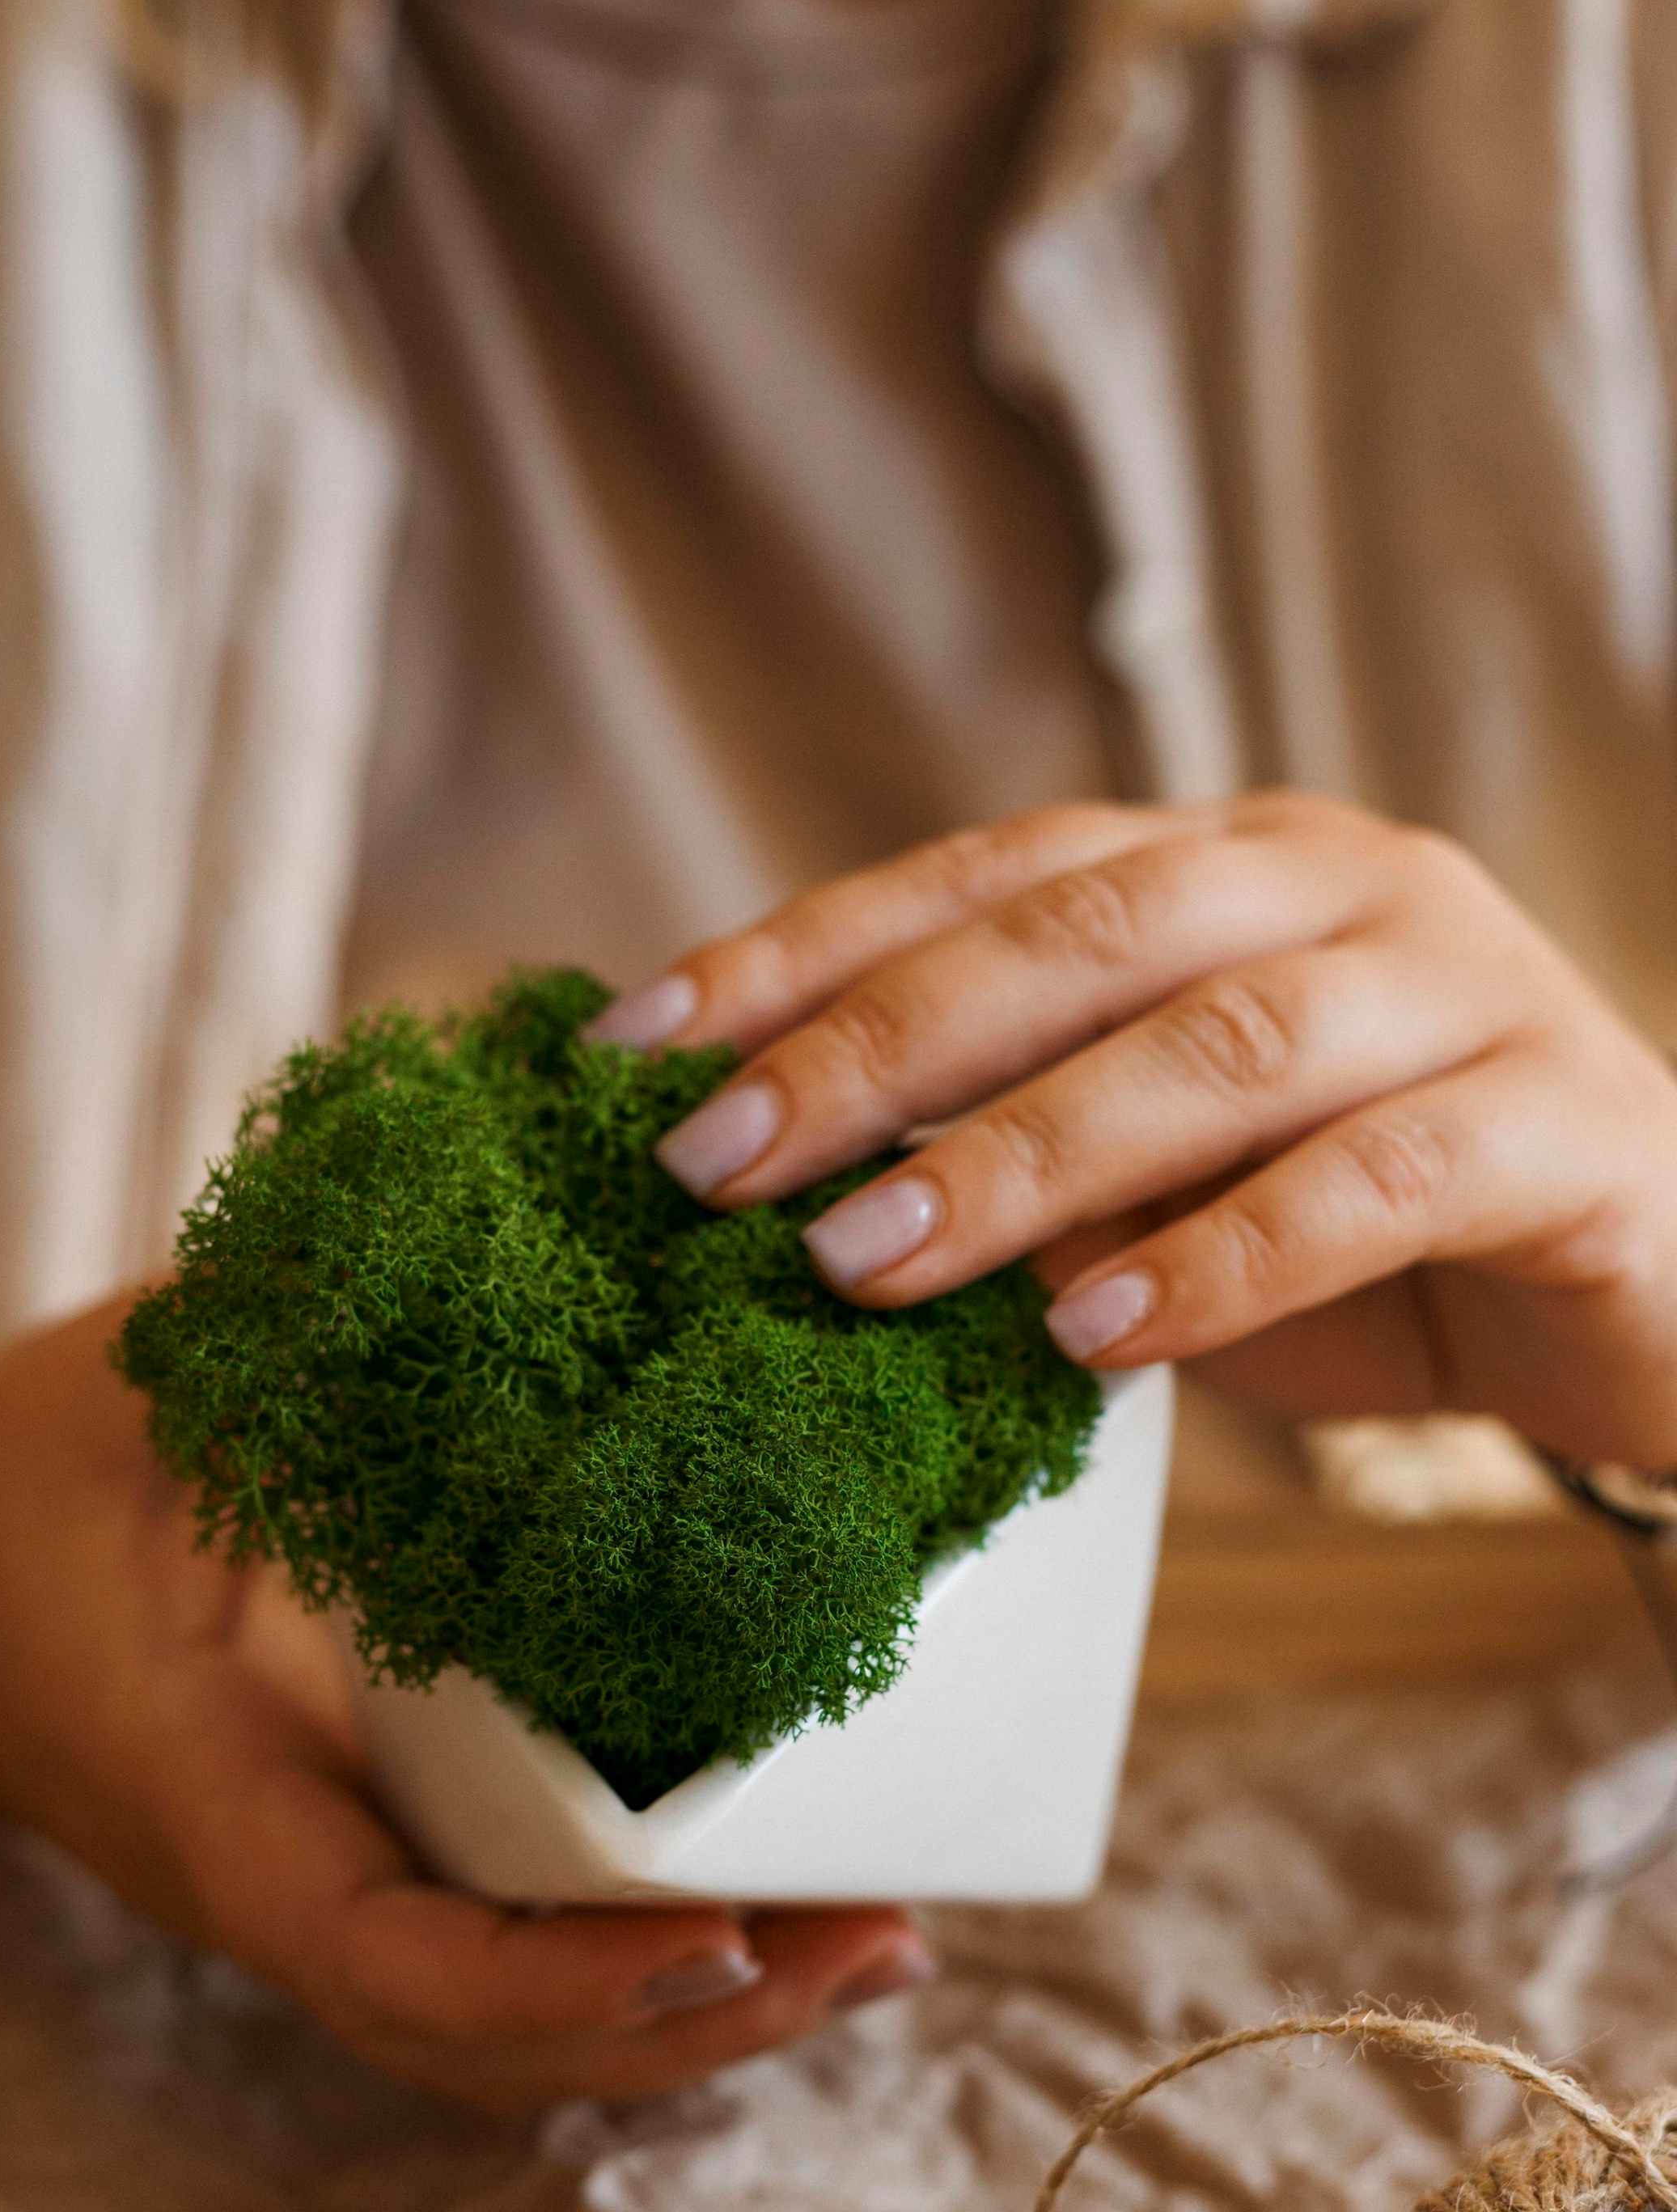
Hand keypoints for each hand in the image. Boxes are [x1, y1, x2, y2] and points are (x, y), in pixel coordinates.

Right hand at [0, 1300, 926, 2113]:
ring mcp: (326, 1887)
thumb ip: (292, 1320)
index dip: (548, 1982)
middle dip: (690, 2026)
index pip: (374, 1953)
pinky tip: (791, 1908)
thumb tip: (479, 1184)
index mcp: (205, 1792)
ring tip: (886, 1948)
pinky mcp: (369, 1855)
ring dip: (700, 2019)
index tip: (715, 1940)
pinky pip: (514, 1956)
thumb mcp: (143, 1383)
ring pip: (515, 2030)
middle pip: (487, 2042)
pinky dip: (650, 1965)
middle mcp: (278, 1881)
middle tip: (887, 1946)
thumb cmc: (23, 1479)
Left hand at [591, 792, 1676, 1467]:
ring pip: (1217, 1046)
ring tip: (861, 1265)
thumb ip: (1025, 1155)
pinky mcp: (1563, 1122)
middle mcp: (1342, 882)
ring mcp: (1465, 985)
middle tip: (712, 1167)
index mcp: (1226, 867)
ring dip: (1021, 1159)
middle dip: (874, 1050)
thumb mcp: (1166, 1189)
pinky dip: (1218, 1261)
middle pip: (1079, 933)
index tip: (636, 1045)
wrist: (1656, 1304)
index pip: (986, 876)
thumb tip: (789, 1196)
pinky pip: (1372, 1180)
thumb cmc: (1371, 1239)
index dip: (804, 949)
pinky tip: (1089, 1344)